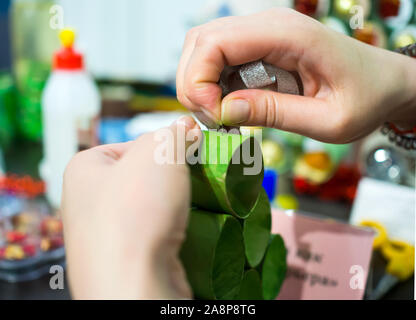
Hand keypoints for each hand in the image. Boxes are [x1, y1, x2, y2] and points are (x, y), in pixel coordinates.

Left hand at [61, 116, 200, 298]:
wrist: (132, 281)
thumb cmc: (135, 209)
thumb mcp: (159, 151)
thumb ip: (174, 133)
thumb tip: (187, 127)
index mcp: (83, 170)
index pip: (127, 144)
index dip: (160, 143)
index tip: (186, 148)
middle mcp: (85, 203)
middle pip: (138, 177)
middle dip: (168, 176)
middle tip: (193, 176)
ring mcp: (100, 236)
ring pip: (145, 209)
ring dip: (170, 205)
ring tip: (189, 204)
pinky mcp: (120, 261)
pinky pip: (149, 236)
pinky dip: (166, 231)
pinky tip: (180, 230)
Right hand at [177, 8, 415, 142]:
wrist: (383, 83)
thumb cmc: (365, 99)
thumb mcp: (328, 120)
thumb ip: (276, 113)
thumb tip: (224, 111)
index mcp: (288, 34)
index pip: (215, 41)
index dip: (199, 80)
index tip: (213, 116)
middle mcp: (269, 25)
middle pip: (201, 41)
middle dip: (193, 84)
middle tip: (213, 119)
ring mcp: (262, 34)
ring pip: (205, 49)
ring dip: (200, 85)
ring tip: (222, 116)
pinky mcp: (260, 47)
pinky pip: (221, 60)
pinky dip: (213, 86)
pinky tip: (231, 107)